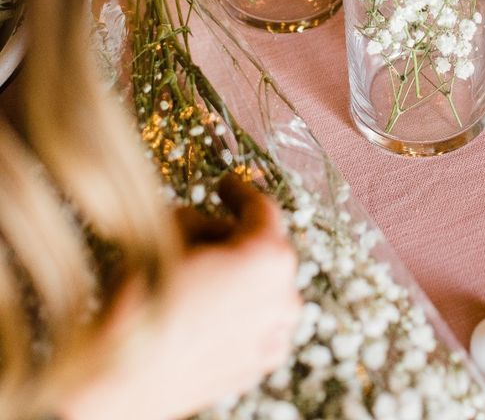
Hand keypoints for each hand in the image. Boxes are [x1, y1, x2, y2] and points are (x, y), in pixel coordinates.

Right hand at [64, 176, 300, 419]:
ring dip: (233, 276)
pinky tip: (198, 312)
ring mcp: (273, 336)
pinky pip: (252, 324)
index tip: (223, 185)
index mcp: (269, 257)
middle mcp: (284, 297)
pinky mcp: (256, 367)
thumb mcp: (169, 235)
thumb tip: (201, 226)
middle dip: (230, 237)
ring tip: (189, 278)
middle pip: (261, 248)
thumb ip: (197, 220)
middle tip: (192, 234)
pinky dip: (233, 312)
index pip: (260, 208)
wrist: (121, 378)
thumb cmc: (145, 300)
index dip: (238, 191)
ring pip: (258, 288)